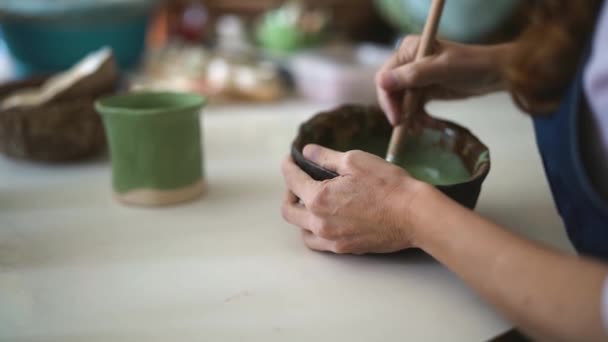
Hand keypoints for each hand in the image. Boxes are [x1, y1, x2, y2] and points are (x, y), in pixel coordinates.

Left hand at [281, 144, 427, 253]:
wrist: (414, 215)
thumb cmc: (388, 185)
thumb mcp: (355, 160)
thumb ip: (325, 157)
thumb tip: (307, 151)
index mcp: (319, 198)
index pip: (292, 180)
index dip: (288, 166)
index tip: (290, 160)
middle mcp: (320, 222)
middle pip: (288, 210)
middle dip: (288, 192)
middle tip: (298, 180)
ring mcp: (331, 239)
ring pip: (301, 229)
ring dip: (300, 214)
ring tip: (311, 201)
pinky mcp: (344, 248)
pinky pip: (318, 242)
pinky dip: (314, 230)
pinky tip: (326, 219)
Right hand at [376, 36, 511, 124]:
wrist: (494, 74)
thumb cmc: (471, 66)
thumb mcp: (442, 70)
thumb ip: (413, 75)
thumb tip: (381, 81)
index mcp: (409, 50)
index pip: (386, 78)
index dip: (388, 100)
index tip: (397, 120)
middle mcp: (408, 62)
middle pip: (392, 92)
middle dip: (400, 111)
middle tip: (410, 129)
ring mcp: (415, 76)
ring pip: (401, 103)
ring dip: (410, 117)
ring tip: (423, 128)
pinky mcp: (424, 89)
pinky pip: (412, 107)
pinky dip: (418, 117)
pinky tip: (427, 125)